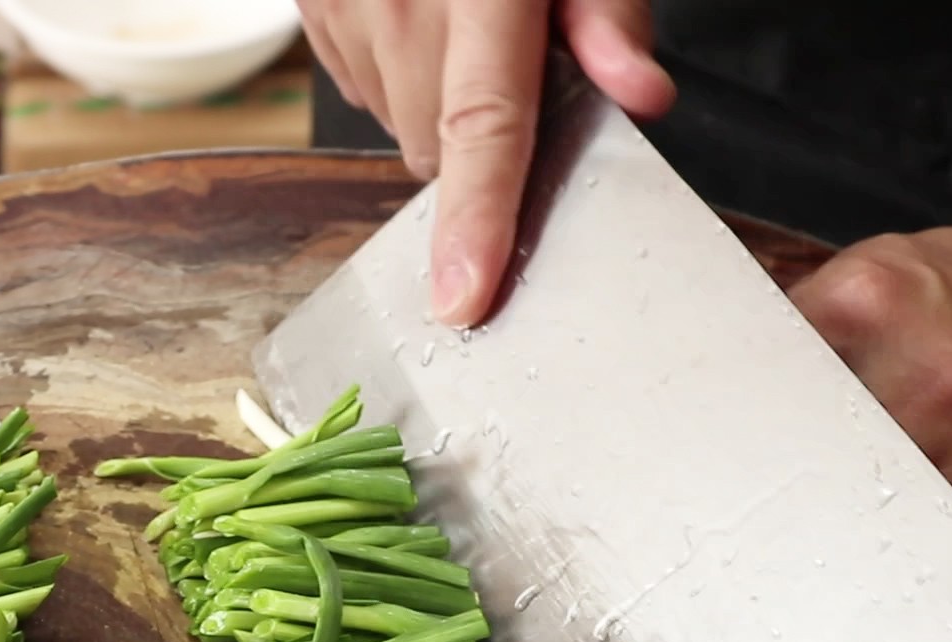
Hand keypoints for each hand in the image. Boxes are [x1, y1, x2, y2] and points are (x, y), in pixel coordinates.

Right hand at [298, 0, 673, 326]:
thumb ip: (609, 10)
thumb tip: (640, 96)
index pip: (480, 126)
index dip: (473, 222)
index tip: (462, 302)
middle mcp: (395, 1)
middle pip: (436, 148)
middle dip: (481, 147)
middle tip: (521, 73)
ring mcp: (339, 8)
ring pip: (398, 124)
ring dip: (438, 109)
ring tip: (469, 30)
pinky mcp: (312, 12)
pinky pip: (362, 87)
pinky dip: (400, 77)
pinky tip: (424, 23)